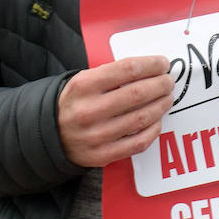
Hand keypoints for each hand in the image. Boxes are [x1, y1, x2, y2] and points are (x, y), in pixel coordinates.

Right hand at [58, 56, 174, 167]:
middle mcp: (89, 111)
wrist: (49, 135)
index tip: (163, 63)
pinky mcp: (102, 155)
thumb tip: (152, 68)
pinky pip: (138, 142)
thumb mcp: (83, 80)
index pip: (128, 69)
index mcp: (83, 86)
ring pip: (142, 118)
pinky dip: (153, 129)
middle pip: (138, 93)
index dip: (151, 65)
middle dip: (161, 85)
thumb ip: (113, 74)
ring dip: (161, 105)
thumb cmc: (76, 102)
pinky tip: (157, 120)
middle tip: (169, 81)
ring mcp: (96, 135)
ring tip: (167, 98)